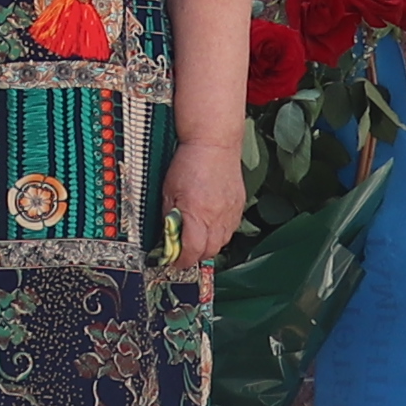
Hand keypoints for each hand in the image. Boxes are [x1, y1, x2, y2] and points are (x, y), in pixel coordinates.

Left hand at [166, 129, 246, 268]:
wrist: (214, 144)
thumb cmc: (189, 163)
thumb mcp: (168, 192)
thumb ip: (169, 218)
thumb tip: (167, 238)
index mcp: (197, 214)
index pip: (192, 251)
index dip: (182, 261)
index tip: (176, 262)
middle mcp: (217, 216)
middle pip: (210, 251)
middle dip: (196, 256)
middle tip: (185, 252)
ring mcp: (230, 212)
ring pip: (222, 243)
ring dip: (209, 246)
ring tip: (198, 238)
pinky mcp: (238, 206)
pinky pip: (231, 229)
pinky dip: (220, 233)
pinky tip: (211, 224)